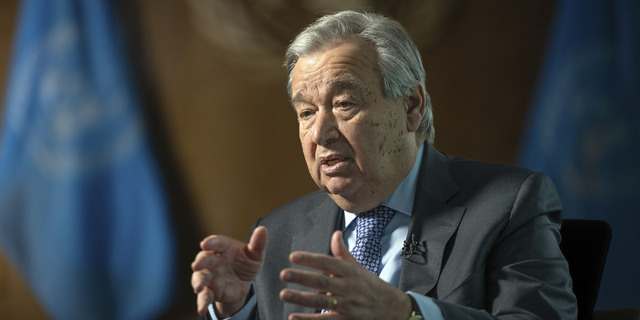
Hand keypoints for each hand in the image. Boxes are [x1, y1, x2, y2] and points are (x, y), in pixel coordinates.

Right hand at [191, 226, 267, 316]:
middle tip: (197, 265)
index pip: (216, 243)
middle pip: (204, 259)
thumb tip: (262, 229)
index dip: (211, 242)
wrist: (245, 283)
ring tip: (198, 287)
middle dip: (200, 262)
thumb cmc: (247, 263)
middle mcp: (214, 261)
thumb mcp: (255, 255)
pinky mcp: (211, 291)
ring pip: (200, 277)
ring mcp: (211, 276)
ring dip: (198, 282)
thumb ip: (258, 244)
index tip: (205, 243)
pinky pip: (204, 296)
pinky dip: (202, 302)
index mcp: (224, 248)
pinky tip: (201, 308)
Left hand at [279, 231, 411, 319]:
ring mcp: (347, 305)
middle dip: (302, 277)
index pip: (328, 262)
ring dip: (301, 298)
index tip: (293, 256)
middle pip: (322, 282)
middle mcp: (349, 287)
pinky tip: (294, 317)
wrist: (393, 309)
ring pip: (321, 301)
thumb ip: (342, 253)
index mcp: (350, 271)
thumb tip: (335, 234)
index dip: (310, 259)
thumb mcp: (358, 267)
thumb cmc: (371, 286)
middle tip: (284, 274)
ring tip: (284, 293)